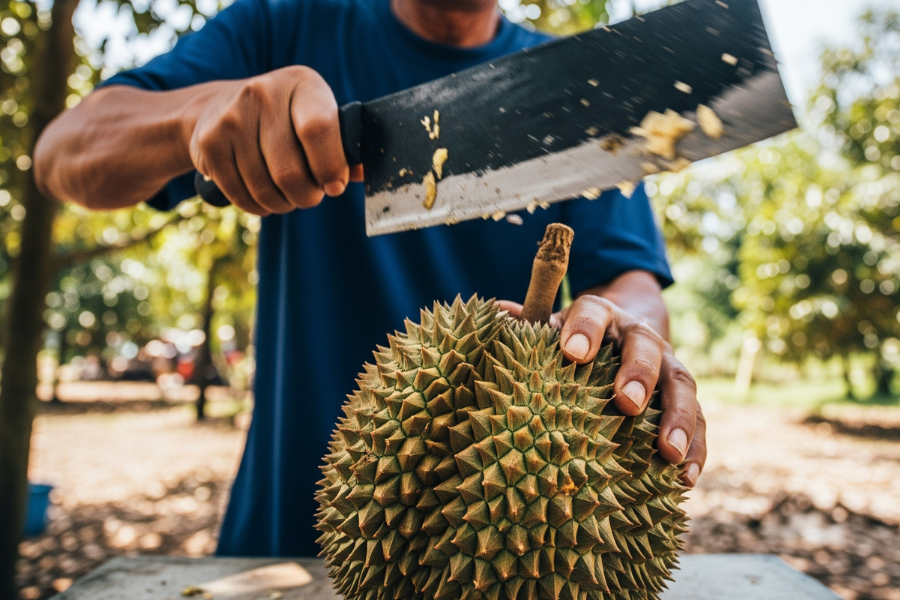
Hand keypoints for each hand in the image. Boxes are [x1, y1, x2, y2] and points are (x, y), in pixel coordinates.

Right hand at [188, 65, 363, 215]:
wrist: (218, 108)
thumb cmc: (285, 120)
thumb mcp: (316, 117)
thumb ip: (343, 145)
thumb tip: (364, 172)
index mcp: (302, 84)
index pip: (319, 129)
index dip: (329, 167)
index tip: (333, 185)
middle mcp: (264, 93)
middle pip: (291, 171)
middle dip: (306, 196)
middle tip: (309, 196)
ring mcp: (232, 116)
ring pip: (265, 188)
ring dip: (282, 204)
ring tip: (286, 196)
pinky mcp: (209, 142)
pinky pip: (240, 195)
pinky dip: (257, 206)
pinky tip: (262, 196)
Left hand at [498, 295, 706, 487]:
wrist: (621, 330)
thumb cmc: (572, 340)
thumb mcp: (550, 327)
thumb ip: (526, 326)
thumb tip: (494, 313)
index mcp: (601, 314)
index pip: (593, 312)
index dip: (584, 330)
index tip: (572, 353)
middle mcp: (638, 335)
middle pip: (645, 346)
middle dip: (638, 373)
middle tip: (626, 402)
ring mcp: (667, 364)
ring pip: (681, 383)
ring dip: (677, 418)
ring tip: (668, 453)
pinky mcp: (683, 396)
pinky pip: (698, 418)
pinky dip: (696, 447)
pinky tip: (685, 478)